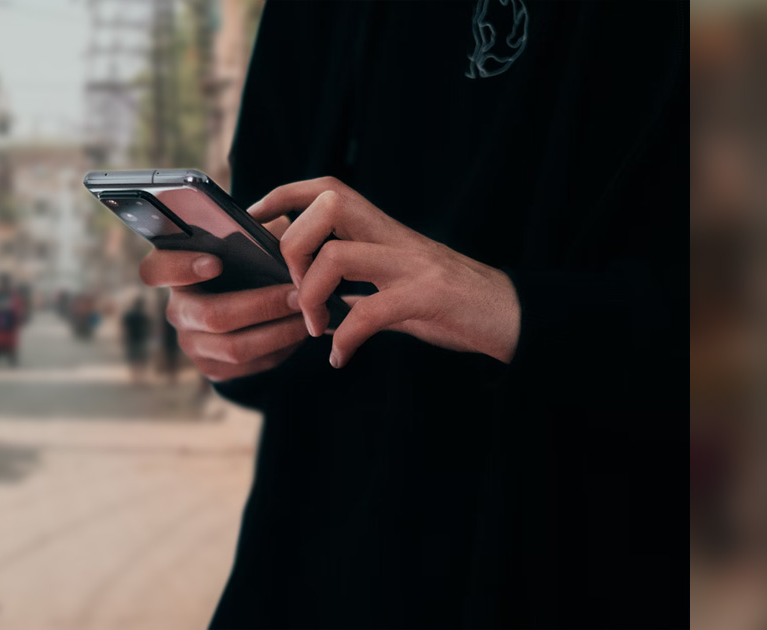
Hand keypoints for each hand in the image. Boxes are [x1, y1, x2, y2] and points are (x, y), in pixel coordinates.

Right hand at [139, 216, 307, 380]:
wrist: (245, 311)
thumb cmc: (246, 264)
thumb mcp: (246, 242)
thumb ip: (254, 234)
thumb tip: (279, 234)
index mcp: (175, 272)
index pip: (155, 270)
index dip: (181, 268)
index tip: (216, 262)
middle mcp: (177, 310)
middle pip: (211, 315)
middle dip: (261, 306)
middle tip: (298, 295)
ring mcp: (191, 343)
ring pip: (234, 347)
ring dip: (279, 331)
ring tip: (308, 315)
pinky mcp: (212, 367)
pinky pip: (249, 365)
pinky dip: (280, 349)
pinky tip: (299, 332)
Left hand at [248, 177, 520, 367]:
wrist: (512, 317)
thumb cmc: (452, 303)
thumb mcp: (397, 285)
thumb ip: (359, 285)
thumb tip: (314, 299)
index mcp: (384, 230)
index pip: (326, 188)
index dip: (282, 196)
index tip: (254, 222)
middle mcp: (395, 237)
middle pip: (327, 205)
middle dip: (293, 245)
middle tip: (294, 290)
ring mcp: (412, 265)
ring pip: (338, 255)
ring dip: (313, 296)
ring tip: (316, 328)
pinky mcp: (427, 297)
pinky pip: (371, 312)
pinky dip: (346, 339)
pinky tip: (341, 357)